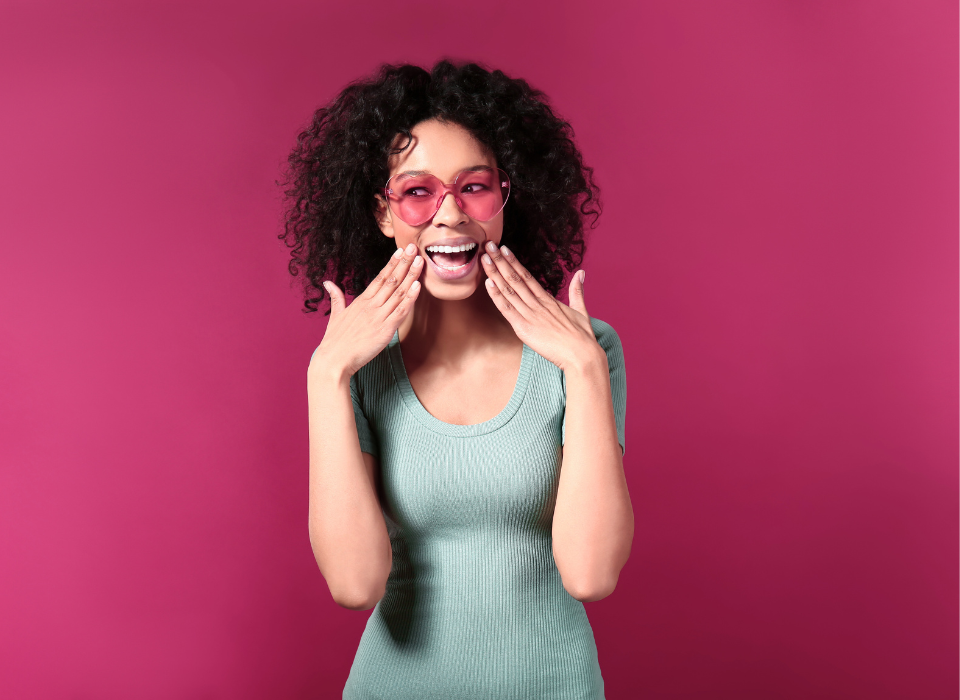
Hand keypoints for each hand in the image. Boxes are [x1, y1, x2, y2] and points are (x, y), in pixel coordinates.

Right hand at [310, 243, 423, 378]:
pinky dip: (410, 298)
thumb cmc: (334, 340)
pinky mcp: (385, 329)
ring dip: (411, 276)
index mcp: (361, 301)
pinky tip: (417, 286)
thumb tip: (328, 283)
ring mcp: (378, 316)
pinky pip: (400, 311)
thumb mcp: (335, 315)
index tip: (401, 251)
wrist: (334, 360)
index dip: (392, 263)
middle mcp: (371, 305)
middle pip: (391, 280)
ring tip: (420, 262)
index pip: (380, 277)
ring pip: (398, 293)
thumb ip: (336, 297)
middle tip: (415, 247)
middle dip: (404, 263)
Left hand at [481, 241, 601, 372]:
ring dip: (495, 273)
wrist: (582, 355)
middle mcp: (538, 304)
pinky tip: (488, 283)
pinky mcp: (524, 328)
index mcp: (549, 300)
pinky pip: (507, 309)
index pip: (527, 276)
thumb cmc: (583, 337)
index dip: (514, 262)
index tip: (504, 249)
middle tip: (488, 244)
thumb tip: (581, 273)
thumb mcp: (581, 310)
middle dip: (500, 261)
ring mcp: (530, 315)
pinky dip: (497, 296)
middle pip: (515, 278)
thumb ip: (577, 291)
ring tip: (484, 258)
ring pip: (509, 290)